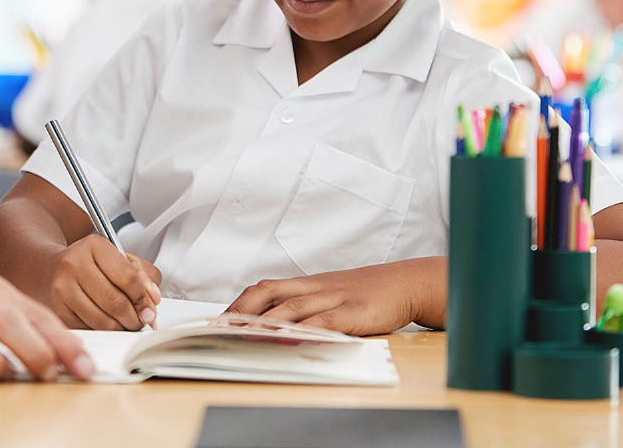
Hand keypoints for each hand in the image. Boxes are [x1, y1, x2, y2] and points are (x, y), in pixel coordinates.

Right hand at [47, 235, 160, 330]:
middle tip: (141, 319)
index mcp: (95, 246)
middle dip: (135, 317)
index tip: (149, 306)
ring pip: (103, 320)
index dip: (143, 297)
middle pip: (116, 302)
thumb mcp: (118, 258)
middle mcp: (74, 264)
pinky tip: (106, 322)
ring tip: (125, 322)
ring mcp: (63, 288)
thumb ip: (143, 274)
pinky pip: (89, 329)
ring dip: (121, 327)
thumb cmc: (89, 264)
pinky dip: (103, 331)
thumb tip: (153, 299)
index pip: (128, 277)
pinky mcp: (57, 310)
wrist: (50, 270)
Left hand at [226, 258, 445, 335]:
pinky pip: (324, 320)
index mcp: (306, 283)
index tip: (219, 320)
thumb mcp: (331, 295)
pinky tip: (288, 338)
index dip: (240, 303)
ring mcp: (333, 298)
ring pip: (292, 306)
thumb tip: (274, 326)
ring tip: (242, 335)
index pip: (264, 288)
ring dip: (264, 322)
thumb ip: (306, 308)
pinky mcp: (352, 312)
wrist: (404, 283)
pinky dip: (304, 329)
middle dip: (241, 311)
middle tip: (220, 329)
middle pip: (269, 292)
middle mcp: (314, 287)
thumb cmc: (365, 293)